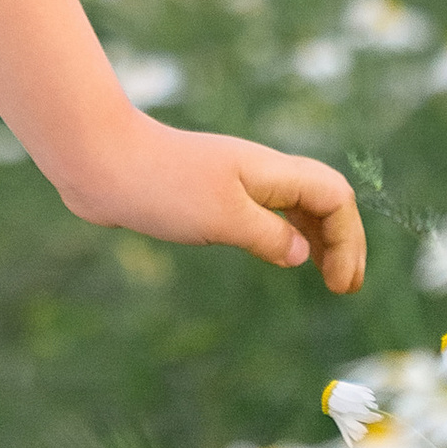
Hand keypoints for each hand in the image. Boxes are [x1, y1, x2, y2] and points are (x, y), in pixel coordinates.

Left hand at [64, 114, 366, 294]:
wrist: (98, 161)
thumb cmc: (160, 186)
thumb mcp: (223, 218)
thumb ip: (269, 236)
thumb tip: (303, 254)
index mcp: (269, 171)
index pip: (334, 196)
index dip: (348, 240)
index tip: (338, 285)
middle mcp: (257, 171)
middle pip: (321, 196)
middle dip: (341, 239)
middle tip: (343, 287)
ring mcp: (233, 179)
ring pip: (294, 204)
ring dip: (316, 238)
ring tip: (324, 276)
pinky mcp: (208, 192)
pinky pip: (264, 211)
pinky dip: (284, 234)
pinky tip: (278, 254)